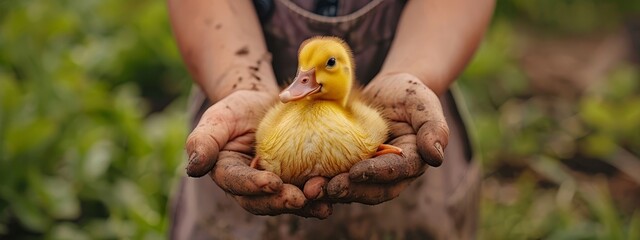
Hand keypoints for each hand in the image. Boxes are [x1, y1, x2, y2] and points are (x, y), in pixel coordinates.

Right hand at [185, 90, 331, 217]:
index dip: (254, 186)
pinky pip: (310, 191)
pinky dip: (323, 193)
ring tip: (322, 198)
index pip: (238, 184)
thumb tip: (193, 168)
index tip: (271, 182)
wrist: (265, 106)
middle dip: (282, 202)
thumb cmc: (237, 110)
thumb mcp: (217, 119)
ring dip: (307, 204)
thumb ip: (203, 141)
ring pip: (289, 202)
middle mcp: (252, 188)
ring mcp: (277, 187)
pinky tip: (337, 190)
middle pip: (264, 202)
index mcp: (229, 175)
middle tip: (300, 198)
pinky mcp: (298, 181)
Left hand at [311, 73, 449, 203]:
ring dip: (331, 192)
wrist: (386, 90)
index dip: (378, 174)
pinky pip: (335, 177)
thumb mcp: (423, 103)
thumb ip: (434, 128)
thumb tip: (436, 157)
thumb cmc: (408, 94)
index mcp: (412, 162)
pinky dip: (320, 180)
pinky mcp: (348, 168)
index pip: (397, 172)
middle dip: (350, 191)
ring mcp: (368, 174)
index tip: (357, 171)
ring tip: (311, 189)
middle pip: (373, 190)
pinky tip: (301, 178)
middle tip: (328, 188)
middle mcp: (390, 175)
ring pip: (352, 189)